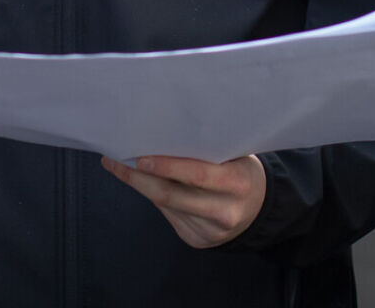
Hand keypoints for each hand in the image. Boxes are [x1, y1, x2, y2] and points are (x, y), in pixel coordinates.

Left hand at [100, 153, 265, 247]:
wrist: (258, 210)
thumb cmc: (240, 170)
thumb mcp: (235, 156)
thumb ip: (207, 149)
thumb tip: (161, 134)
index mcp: (238, 183)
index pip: (197, 174)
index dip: (167, 166)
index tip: (140, 156)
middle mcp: (225, 211)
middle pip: (172, 195)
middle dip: (138, 177)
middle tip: (116, 159)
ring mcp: (210, 231)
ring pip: (165, 206)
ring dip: (139, 185)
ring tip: (118, 165)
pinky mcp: (197, 240)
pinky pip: (168, 215)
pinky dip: (152, 196)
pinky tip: (140, 181)